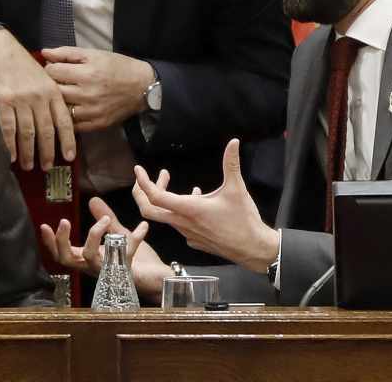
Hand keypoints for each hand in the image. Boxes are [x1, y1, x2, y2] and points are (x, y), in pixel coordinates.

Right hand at [0, 27, 74, 169]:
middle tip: (47, 167)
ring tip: (29, 165)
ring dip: (29, 153)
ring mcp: (21, 99)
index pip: (64, 120)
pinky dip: (11, 144)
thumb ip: (51, 98)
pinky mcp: (3, 101)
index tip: (70, 156)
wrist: (0, 50)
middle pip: (46, 131)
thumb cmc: (23, 65)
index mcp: (52, 91)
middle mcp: (39, 96)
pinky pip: (8, 128)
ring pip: (28, 133)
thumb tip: (57, 125)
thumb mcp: (45, 78)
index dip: (67, 140)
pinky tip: (12, 156)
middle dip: (47, 152)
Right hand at [38, 197, 170, 299]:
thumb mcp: (117, 235)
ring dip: (94, 235)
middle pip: (69, 259)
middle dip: (63, 241)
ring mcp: (107, 270)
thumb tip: (92, 200)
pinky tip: (143, 226)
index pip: (63, 254)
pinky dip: (134, 238)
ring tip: (105, 220)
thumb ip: (104, 220)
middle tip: (64, 221)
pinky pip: (126, 253)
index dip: (51, 243)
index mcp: (89, 259)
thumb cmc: (135, 261)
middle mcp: (94, 267)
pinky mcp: (125, 271)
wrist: (156, 279)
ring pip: (90, 257)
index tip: (44, 225)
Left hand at [42, 47, 154, 131]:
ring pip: (61, 109)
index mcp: (88, 73)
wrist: (142, 86)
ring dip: (58, 102)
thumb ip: (67, 53)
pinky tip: (70, 109)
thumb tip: (44, 52)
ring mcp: (92, 112)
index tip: (55, 69)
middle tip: (57, 82)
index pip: (53, 72)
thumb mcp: (94, 54)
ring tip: (64, 95)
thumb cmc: (118, 66)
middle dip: (51, 85)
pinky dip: (68, 117)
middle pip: (54, 91)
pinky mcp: (97, 124)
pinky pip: (73, 125)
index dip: (50, 68)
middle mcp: (88, 94)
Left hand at [131, 139, 277, 272]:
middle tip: (145, 177)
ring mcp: (188, 234)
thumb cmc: (244, 221)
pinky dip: (177, 209)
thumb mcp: (237, 189)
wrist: (253, 249)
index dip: (144, 182)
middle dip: (141, 193)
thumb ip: (231, 164)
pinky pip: (178, 224)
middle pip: (149, 211)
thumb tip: (233, 142)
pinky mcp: (195, 240)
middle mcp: (184, 223)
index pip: (155, 197)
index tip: (138, 169)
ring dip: (162, 198)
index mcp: (189, 209)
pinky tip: (193, 199)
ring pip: (164, 216)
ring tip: (168, 181)